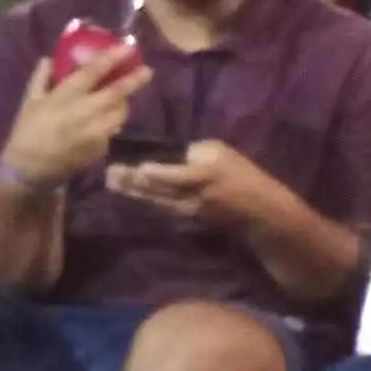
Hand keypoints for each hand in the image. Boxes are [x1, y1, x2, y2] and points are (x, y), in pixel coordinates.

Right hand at [0, 55, 153, 188]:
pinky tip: (102, 123)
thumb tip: (49, 58)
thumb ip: (41, 77)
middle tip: (148, 70)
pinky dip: (111, 123)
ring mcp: (96, 132)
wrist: (30, 169)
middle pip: (117, 93)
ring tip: (119, 99)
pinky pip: (113, 130)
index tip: (129, 47)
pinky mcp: (103, 148)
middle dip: (135, 80)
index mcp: (65, 97)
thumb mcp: (29, 101)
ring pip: (121, 113)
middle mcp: (85, 112)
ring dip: (123, 104)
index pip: (93, 72)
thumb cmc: (27, 131)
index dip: (112, 58)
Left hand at [105, 140, 278, 227]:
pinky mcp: (188, 218)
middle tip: (110, 172)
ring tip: (113, 183)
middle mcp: (192, 193)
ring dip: (132, 192)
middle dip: (131, 181)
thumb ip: (196, 152)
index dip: (149, 170)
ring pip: (154, 200)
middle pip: (155, 188)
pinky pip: (162, 208)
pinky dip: (146, 200)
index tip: (131, 162)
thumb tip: (171, 152)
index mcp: (203, 173)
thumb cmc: (244, 175)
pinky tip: (132, 194)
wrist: (260, 210)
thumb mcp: (224, 153)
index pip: (169, 173)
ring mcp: (188, 209)